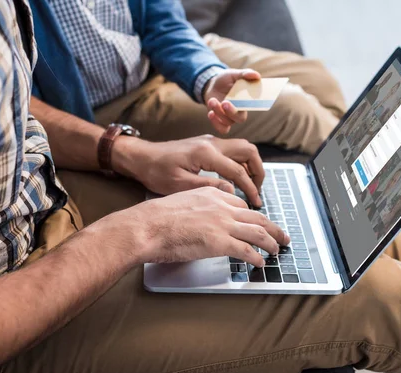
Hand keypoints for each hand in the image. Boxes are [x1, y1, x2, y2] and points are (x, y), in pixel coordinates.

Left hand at [112, 135, 264, 206]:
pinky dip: (241, 163)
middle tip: (258, 191)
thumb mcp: (180, 185)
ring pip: (243, 148)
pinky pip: (232, 151)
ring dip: (251, 166)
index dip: (250, 188)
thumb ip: (209, 187)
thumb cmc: (156, 172)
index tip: (256, 202)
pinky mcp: (207, 144)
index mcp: (206, 153)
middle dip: (258, 171)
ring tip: (251, 186)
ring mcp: (210, 141)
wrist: (142, 157)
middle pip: (248, 151)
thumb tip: (232, 192)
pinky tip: (237, 180)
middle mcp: (212, 143)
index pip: (238, 171)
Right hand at [128, 187, 289, 266]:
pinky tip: (260, 263)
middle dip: (273, 228)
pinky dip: (257, 258)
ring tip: (276, 250)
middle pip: (257, 217)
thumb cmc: (156, 217)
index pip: (241, 205)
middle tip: (282, 236)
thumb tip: (201, 218)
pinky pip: (246, 251)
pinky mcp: (220, 242)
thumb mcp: (181, 200)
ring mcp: (223, 224)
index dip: (253, 216)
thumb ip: (197, 206)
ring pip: (258, 233)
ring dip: (271, 243)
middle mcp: (222, 207)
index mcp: (212, 194)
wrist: (147, 226)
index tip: (258, 223)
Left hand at [204, 68, 260, 133]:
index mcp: (247, 101)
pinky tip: (210, 113)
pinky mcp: (221, 121)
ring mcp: (230, 118)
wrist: (212, 85)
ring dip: (219, 112)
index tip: (245, 100)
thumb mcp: (234, 74)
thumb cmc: (226, 79)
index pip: (254, 106)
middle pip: (240, 119)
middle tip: (225, 102)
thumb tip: (257, 75)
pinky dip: (216, 123)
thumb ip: (245, 73)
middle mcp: (240, 111)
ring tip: (212, 100)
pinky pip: (221, 129)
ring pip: (228, 122)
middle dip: (232, 112)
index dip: (253, 106)